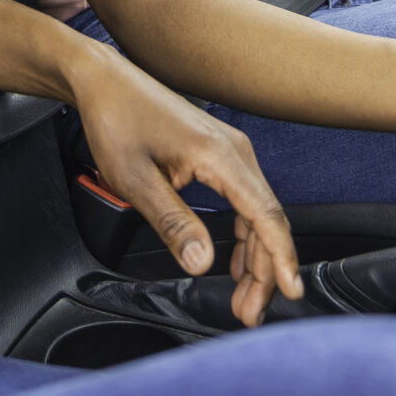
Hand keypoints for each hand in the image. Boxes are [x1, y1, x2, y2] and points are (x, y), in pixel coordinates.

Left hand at [65, 48, 302, 326]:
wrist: (104, 81)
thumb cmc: (116, 120)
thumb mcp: (136, 180)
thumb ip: (173, 222)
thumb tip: (201, 262)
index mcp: (220, 156)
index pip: (266, 215)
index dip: (281, 258)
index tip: (291, 292)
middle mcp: (235, 151)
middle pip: (267, 220)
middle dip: (264, 271)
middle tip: (249, 313)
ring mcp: (229, 152)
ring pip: (258, 214)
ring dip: (254, 258)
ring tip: (243, 299)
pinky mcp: (219, 155)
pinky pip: (244, 201)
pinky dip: (244, 236)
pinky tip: (235, 263)